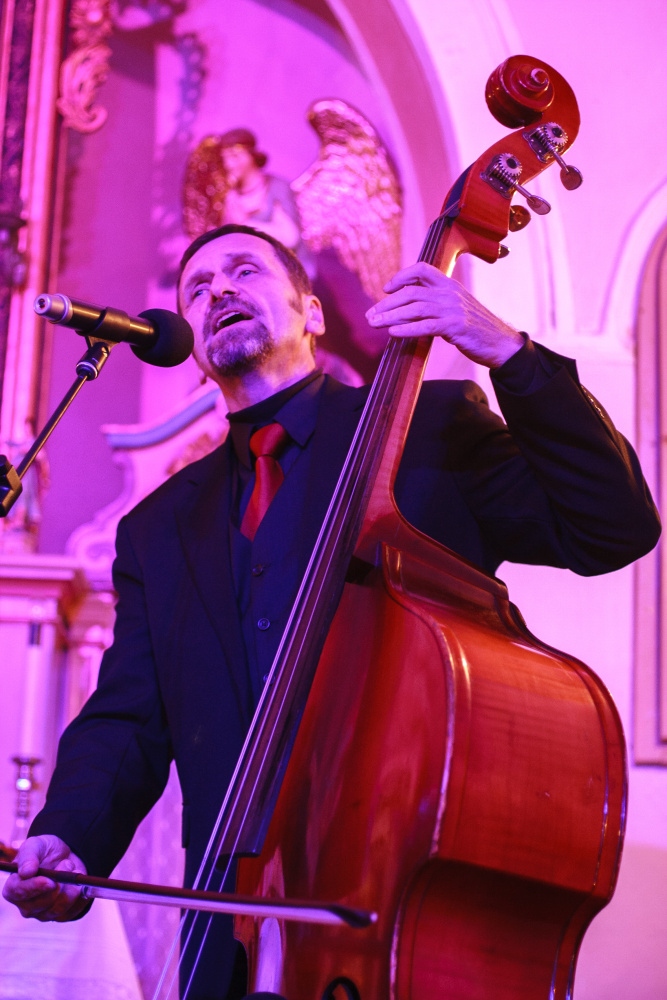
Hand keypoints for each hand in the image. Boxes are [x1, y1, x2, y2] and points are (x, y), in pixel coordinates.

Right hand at [2, 835, 87, 920]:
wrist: (65, 856)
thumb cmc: (44, 851)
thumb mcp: (36, 844)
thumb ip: (28, 856)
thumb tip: (25, 872)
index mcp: (13, 887)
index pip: (17, 893)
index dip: (33, 888)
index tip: (49, 880)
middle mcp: (25, 904)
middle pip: (38, 905)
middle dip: (57, 884)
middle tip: (67, 864)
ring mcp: (42, 913)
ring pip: (56, 908)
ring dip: (69, 887)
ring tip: (72, 868)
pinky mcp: (59, 915)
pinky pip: (71, 911)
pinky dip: (78, 894)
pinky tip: (77, 881)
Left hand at [365, 262, 524, 368]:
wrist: (501, 343)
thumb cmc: (476, 328)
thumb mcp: (457, 309)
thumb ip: (437, 305)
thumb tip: (411, 310)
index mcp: (450, 285)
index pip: (422, 269)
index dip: (401, 276)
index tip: (386, 289)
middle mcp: (450, 293)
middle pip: (411, 292)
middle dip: (387, 303)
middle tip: (370, 315)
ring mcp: (453, 309)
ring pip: (414, 308)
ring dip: (390, 316)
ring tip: (374, 323)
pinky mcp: (455, 327)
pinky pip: (425, 326)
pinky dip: (406, 328)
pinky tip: (393, 332)